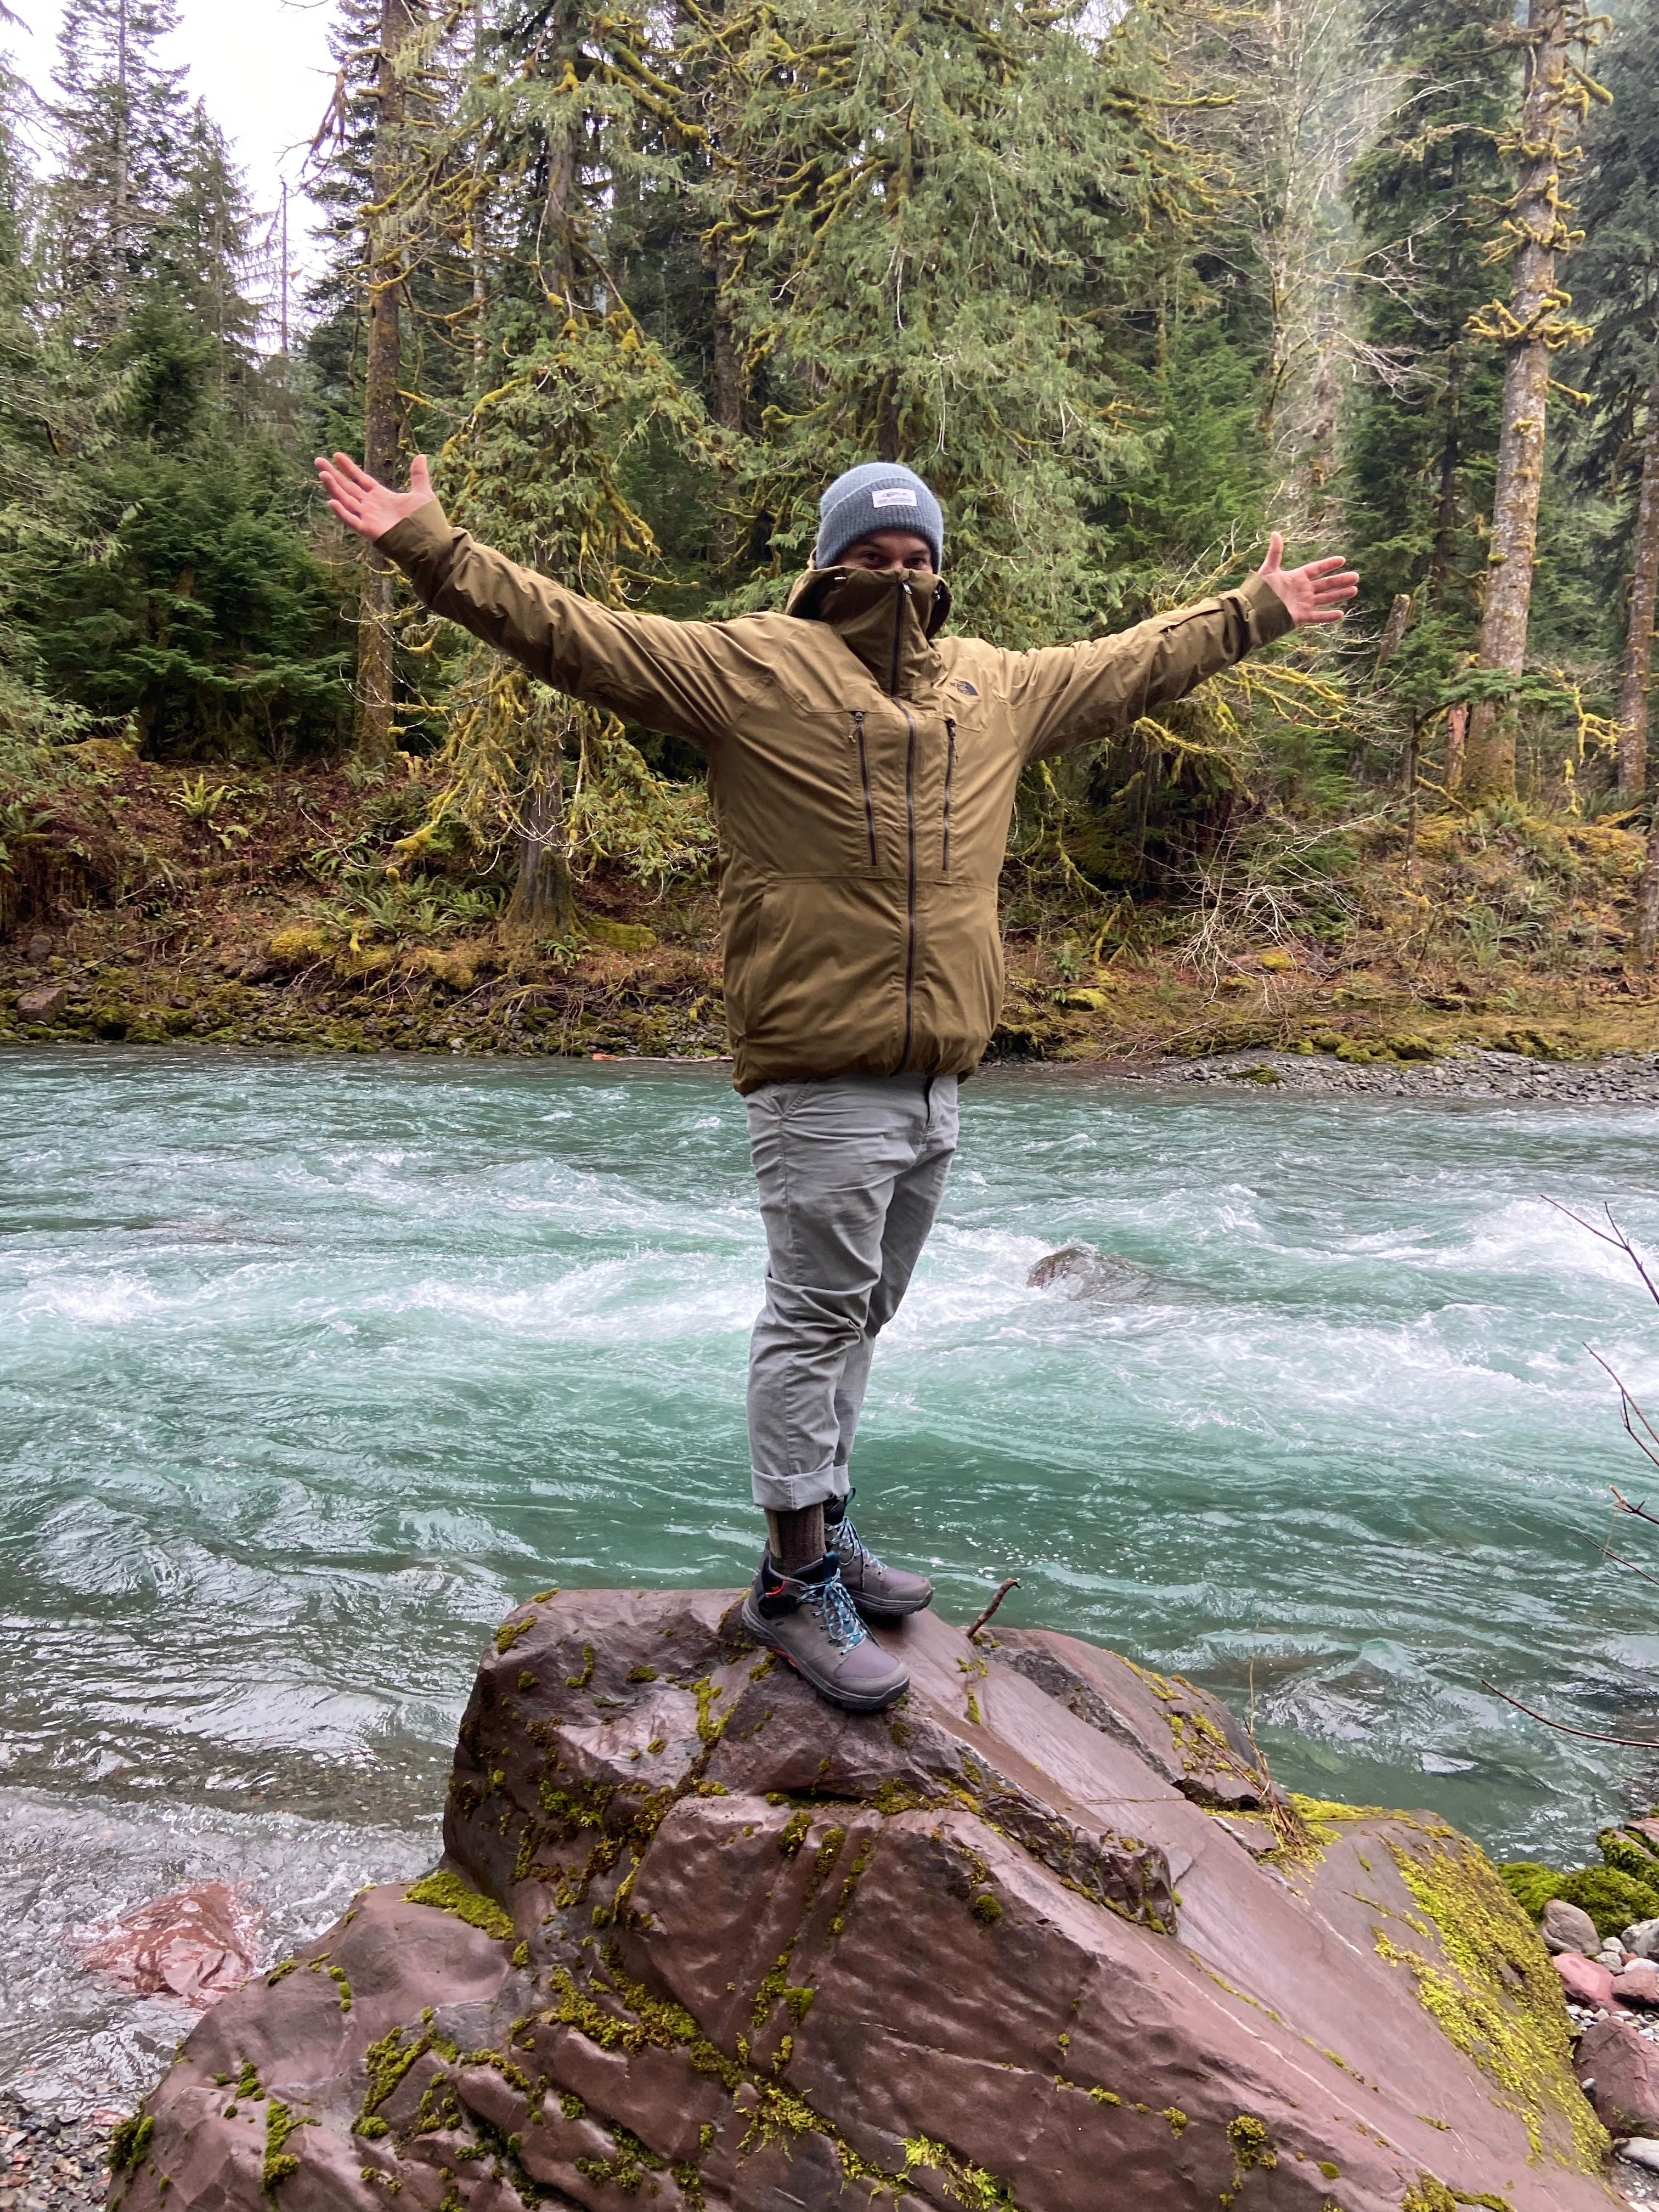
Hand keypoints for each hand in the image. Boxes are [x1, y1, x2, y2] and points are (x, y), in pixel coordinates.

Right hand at [314, 451, 435, 542]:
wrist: (431, 543)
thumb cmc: (426, 522)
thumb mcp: (423, 494)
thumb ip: (418, 475)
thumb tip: (421, 456)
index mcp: (381, 497)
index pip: (361, 479)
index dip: (349, 467)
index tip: (336, 455)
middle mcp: (371, 506)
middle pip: (348, 487)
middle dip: (333, 474)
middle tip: (318, 461)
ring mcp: (369, 518)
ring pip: (346, 501)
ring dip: (334, 488)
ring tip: (323, 474)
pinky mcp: (370, 531)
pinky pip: (352, 521)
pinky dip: (342, 513)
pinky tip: (332, 501)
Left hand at [1256, 532, 1358, 625]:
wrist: (1254, 611)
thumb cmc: (1260, 591)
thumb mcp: (1268, 570)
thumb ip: (1275, 553)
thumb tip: (1275, 533)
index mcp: (1296, 577)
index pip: (1316, 569)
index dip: (1328, 564)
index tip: (1342, 560)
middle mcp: (1302, 590)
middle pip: (1325, 584)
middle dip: (1340, 580)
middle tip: (1356, 576)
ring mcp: (1303, 604)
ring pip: (1326, 598)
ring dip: (1339, 595)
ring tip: (1354, 590)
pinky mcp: (1301, 617)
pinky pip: (1318, 617)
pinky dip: (1328, 616)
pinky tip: (1341, 613)